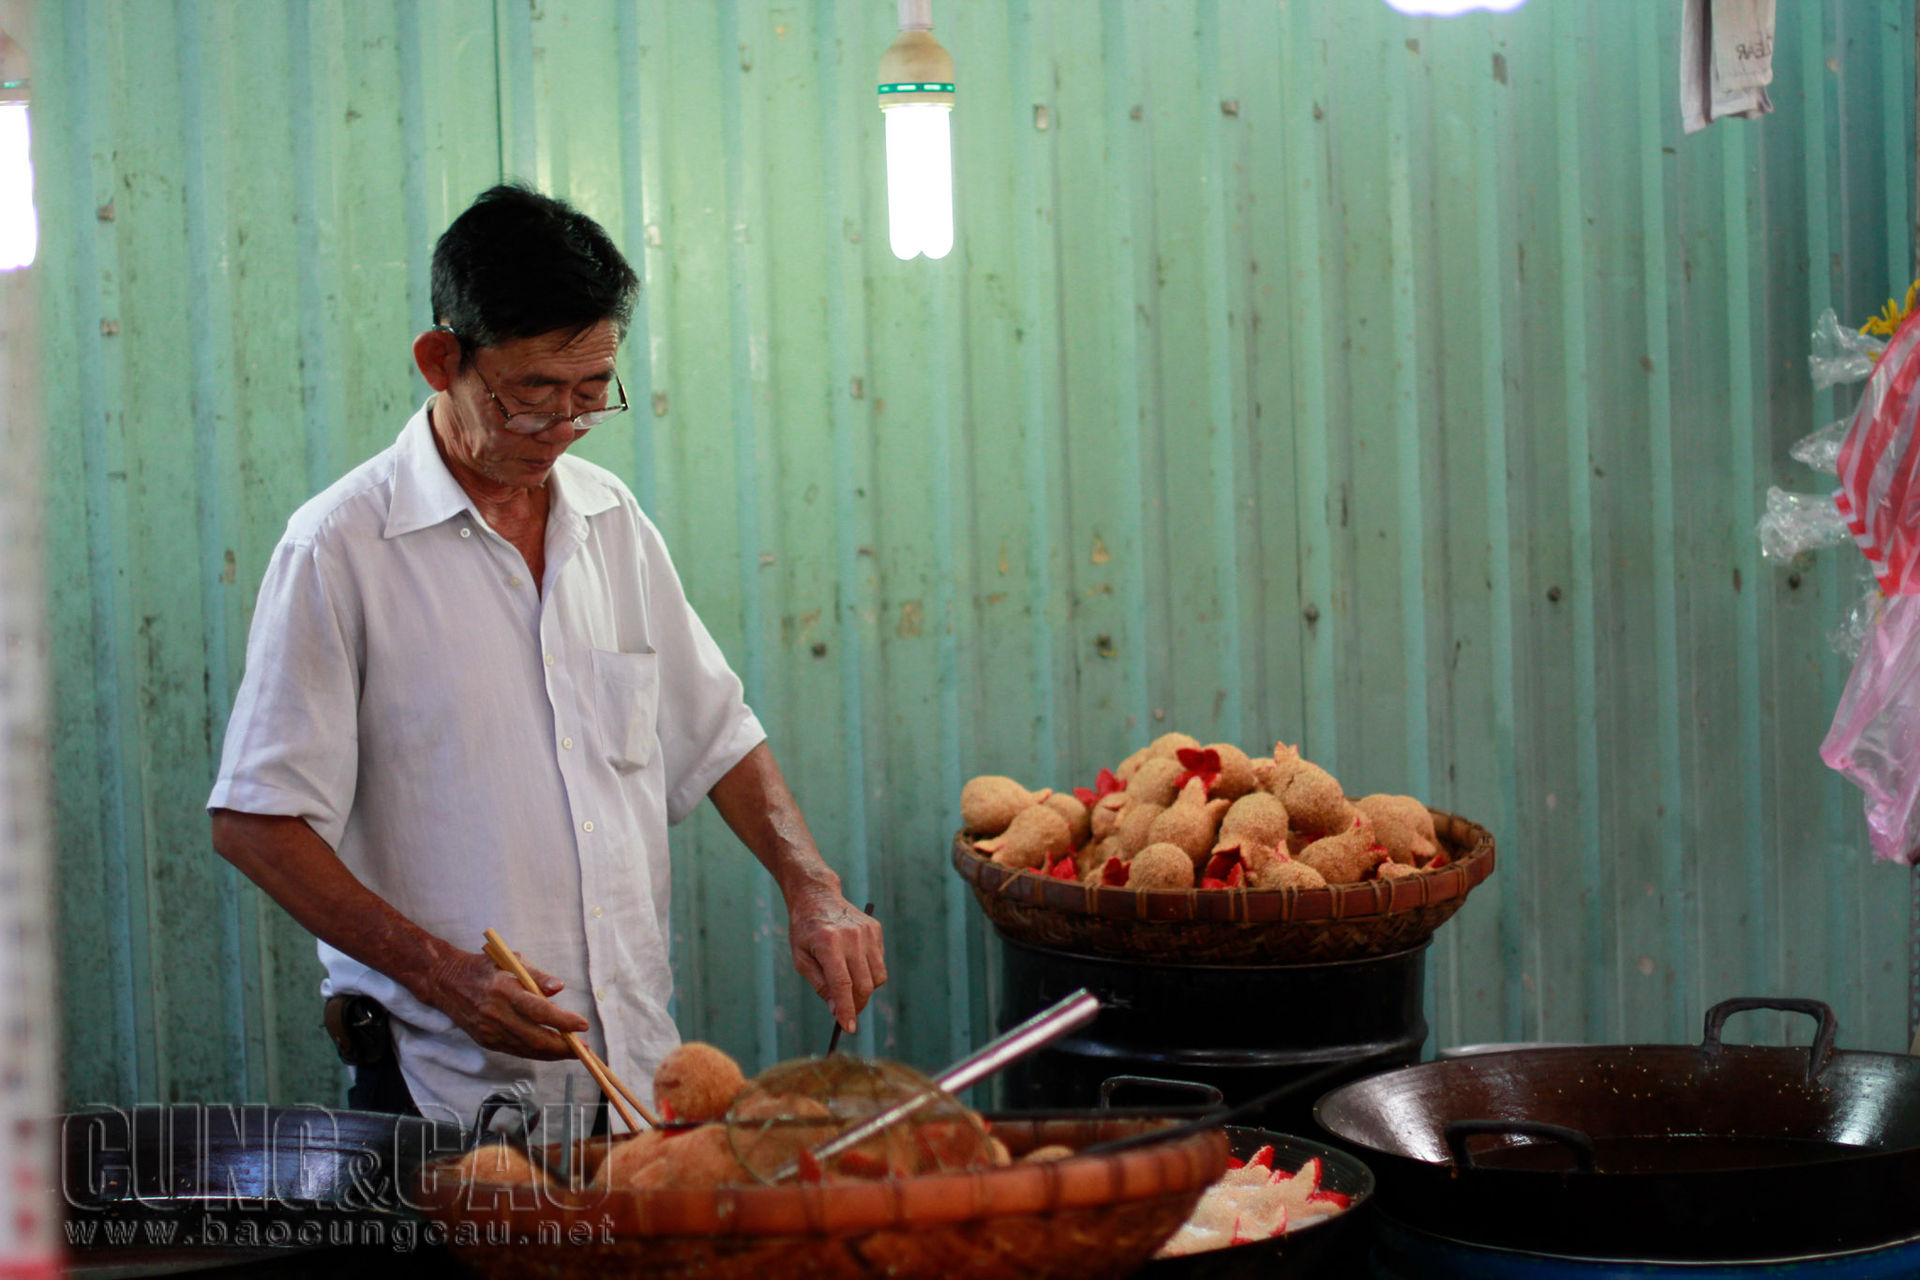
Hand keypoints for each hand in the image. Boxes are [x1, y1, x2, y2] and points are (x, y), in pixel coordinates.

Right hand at [423, 949, 589, 1059]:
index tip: (583, 1024)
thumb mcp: (512, 960)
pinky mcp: (486, 1041)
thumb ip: (536, 975)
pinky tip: (551, 1051)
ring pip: (526, 1049)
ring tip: (574, 1052)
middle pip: (535, 1037)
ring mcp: (489, 1031)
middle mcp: (496, 1014)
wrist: (447, 982)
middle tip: (584, 1048)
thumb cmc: (485, 967)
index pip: (538, 1010)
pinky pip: (516, 1051)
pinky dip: (536, 1053)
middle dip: (563, 1047)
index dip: (562, 1020)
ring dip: (552, 1054)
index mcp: (504, 990)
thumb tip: (559, 988)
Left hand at [788, 892, 885, 1032]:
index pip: (842, 984)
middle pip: (863, 984)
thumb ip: (820, 985)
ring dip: (865, 990)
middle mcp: (851, 937)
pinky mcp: (876, 930)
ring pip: (877, 977)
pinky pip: (879, 963)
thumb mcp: (801, 959)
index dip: (847, 1009)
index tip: (849, 1028)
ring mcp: (867, 932)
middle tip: (847, 1014)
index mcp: (828, 944)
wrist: (817, 896)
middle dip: (857, 1005)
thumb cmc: (805, 931)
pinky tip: (853, 964)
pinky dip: (869, 972)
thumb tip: (837, 1010)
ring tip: (848, 985)